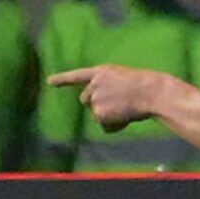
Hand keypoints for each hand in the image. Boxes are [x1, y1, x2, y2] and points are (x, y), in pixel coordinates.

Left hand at [45, 66, 172, 132]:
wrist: (150, 92)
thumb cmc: (143, 86)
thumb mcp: (122, 79)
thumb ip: (108, 88)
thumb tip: (103, 110)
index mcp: (100, 72)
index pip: (77, 76)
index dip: (62, 79)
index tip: (49, 82)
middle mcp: (93, 84)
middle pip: (86, 100)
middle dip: (97, 105)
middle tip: (118, 105)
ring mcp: (95, 99)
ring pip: (97, 115)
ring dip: (109, 116)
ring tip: (127, 109)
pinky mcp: (99, 113)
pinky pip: (105, 126)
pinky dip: (115, 126)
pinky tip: (126, 117)